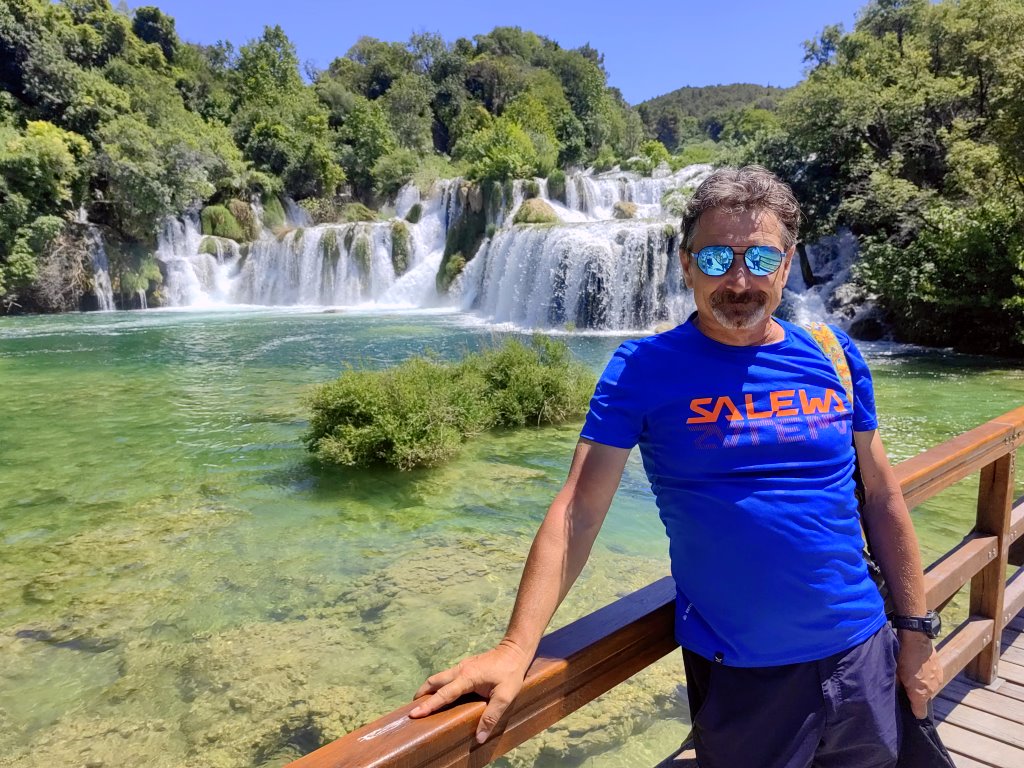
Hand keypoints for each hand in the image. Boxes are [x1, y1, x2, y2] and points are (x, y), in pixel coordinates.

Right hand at [410, 639, 532, 742]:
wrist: (515, 650)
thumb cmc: (511, 673)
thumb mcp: (505, 697)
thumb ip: (491, 717)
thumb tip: (479, 737)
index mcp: (467, 678)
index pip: (443, 694)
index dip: (429, 705)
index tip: (414, 713)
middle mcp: (460, 670)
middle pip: (434, 681)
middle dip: (422, 694)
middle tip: (413, 709)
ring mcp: (462, 666)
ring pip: (439, 677)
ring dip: (429, 688)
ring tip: (422, 702)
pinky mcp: (466, 665)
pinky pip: (447, 675)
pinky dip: (438, 684)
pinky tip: (442, 692)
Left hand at [897, 630, 941, 717]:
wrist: (917, 638)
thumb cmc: (903, 656)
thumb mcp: (896, 673)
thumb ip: (897, 685)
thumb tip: (895, 691)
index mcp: (920, 693)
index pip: (920, 713)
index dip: (913, 711)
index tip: (908, 709)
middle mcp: (932, 689)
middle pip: (924, 699)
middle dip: (915, 696)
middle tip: (905, 687)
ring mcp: (938, 679)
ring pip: (928, 688)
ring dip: (921, 685)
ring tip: (911, 676)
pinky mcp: (940, 670)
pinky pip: (932, 679)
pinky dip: (926, 677)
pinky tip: (917, 668)